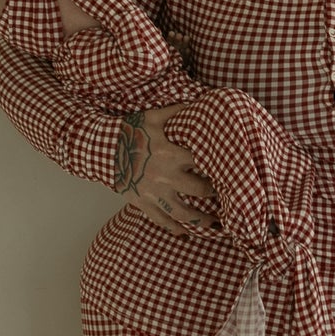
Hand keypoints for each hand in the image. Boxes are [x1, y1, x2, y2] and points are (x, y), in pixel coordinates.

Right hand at [114, 104, 215, 233]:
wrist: (102, 148)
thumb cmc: (129, 130)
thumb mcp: (154, 116)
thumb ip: (177, 111)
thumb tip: (200, 103)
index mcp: (171, 153)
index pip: (204, 162)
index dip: (221, 165)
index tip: (232, 169)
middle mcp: (165, 175)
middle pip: (199, 190)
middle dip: (215, 193)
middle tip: (227, 194)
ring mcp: (153, 192)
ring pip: (183, 212)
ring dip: (201, 220)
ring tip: (215, 223)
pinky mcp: (142, 203)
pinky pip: (160, 220)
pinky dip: (174, 228)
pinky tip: (185, 232)